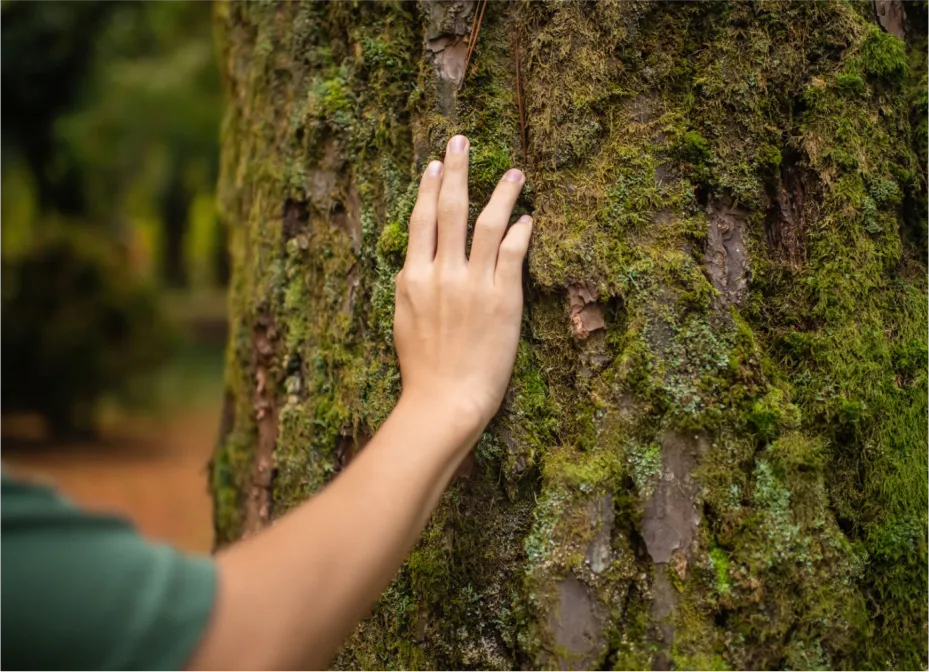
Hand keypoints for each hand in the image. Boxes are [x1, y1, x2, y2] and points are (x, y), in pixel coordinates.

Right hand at [393, 135, 531, 430]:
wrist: (445, 400)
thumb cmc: (424, 369)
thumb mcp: (404, 322)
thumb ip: (411, 288)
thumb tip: (416, 265)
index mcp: (413, 278)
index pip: (422, 220)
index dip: (429, 188)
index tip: (435, 165)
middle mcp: (441, 274)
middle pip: (451, 209)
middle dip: (457, 170)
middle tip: (462, 141)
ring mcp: (473, 284)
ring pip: (487, 223)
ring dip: (501, 192)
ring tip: (515, 172)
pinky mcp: (503, 298)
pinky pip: (513, 253)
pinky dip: (521, 230)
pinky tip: (528, 217)